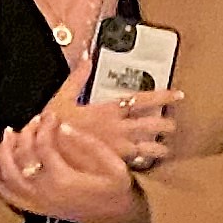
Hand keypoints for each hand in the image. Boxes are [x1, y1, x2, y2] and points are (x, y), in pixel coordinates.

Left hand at [0, 117, 140, 222]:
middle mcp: (44, 191)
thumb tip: (63, 127)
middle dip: (26, 134)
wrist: (116, 218)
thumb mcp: (113, 165)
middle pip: (22, 157)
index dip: (45, 126)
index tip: (52, 115)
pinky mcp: (33, 207)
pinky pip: (5, 193)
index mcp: (64, 179)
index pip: (44, 146)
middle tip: (35, 121)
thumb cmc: (117, 190)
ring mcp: (36, 201)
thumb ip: (89, 145)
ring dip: (4, 152)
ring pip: (7, 175)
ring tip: (10, 133)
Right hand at [44, 86, 182, 175]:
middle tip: (173, 125)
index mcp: (108, 110)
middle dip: (166, 125)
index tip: (178, 95)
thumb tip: (86, 58)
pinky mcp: (113, 164)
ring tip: (166, 148)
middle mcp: (118, 128)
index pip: (142, 99)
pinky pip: (135, 163)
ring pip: (149, 147)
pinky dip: (143, 162)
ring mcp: (117, 147)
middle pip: (153, 124)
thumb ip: (77, 78)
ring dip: (160, 147)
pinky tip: (147, 162)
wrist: (43, 154)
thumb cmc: (51, 126)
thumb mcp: (62, 97)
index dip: (163, 96)